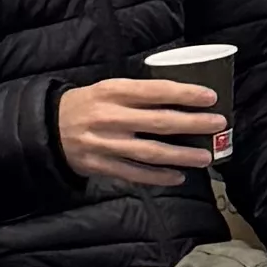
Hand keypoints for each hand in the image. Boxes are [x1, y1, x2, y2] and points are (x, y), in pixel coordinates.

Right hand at [57, 74, 228, 191]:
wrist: (48, 128)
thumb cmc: (88, 104)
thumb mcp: (108, 88)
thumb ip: (139, 94)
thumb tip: (183, 97)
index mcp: (113, 91)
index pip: (155, 91)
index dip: (185, 94)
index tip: (211, 97)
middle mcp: (110, 117)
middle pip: (159, 122)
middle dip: (192, 124)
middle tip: (218, 124)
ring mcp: (106, 144)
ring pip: (150, 152)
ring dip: (181, 155)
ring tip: (205, 156)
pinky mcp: (101, 166)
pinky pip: (135, 174)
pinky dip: (158, 177)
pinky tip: (178, 177)